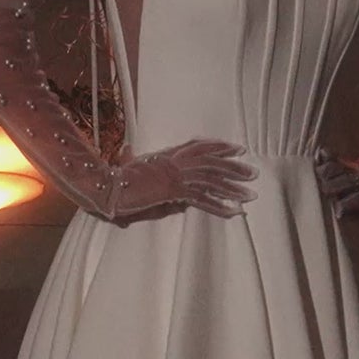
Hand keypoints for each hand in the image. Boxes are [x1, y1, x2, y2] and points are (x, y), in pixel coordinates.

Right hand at [111, 137, 257, 219]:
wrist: (106, 184)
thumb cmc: (112, 176)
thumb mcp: (123, 162)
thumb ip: (129, 157)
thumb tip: (127, 149)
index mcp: (167, 155)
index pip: (200, 146)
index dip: (220, 147)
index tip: (237, 149)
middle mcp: (175, 162)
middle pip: (212, 162)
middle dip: (234, 169)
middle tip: (252, 174)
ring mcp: (175, 176)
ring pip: (211, 179)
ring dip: (233, 188)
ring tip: (250, 194)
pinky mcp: (173, 191)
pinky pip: (202, 199)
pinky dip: (219, 206)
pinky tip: (234, 212)